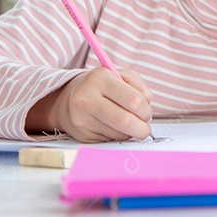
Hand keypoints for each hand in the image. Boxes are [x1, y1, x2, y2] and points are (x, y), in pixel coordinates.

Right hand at [27, 68, 152, 141]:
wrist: (68, 100)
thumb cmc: (101, 86)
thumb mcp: (121, 76)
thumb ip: (139, 87)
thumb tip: (148, 108)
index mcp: (100, 78)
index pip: (133, 100)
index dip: (146, 110)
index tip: (148, 113)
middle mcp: (86, 99)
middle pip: (125, 121)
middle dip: (142, 128)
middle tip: (145, 128)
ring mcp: (81, 119)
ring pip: (118, 134)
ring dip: (130, 132)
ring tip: (127, 123)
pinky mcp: (81, 136)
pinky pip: (109, 141)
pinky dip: (118, 136)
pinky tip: (113, 127)